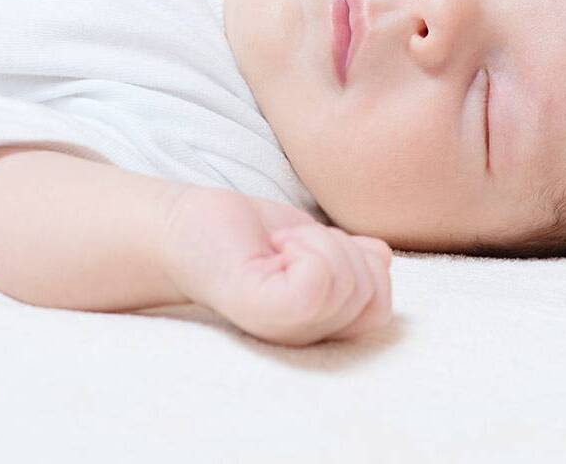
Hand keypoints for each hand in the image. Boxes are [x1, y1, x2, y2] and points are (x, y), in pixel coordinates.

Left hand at [158, 186, 392, 346]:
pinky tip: (272, 249)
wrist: (183, 226)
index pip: (382, 306)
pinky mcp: (262, 310)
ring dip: (320, 243)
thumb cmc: (246, 237)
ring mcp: (285, 330)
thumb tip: (381, 256)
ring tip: (278, 248)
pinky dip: (306, 247)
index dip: (359, 264)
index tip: (314, 251)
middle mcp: (307, 339)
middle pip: (371, 293)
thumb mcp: (316, 244)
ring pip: (349, 282)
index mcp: (322, 328)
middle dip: (341, 249)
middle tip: (290, 247)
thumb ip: (353, 258)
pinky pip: (320, 280)